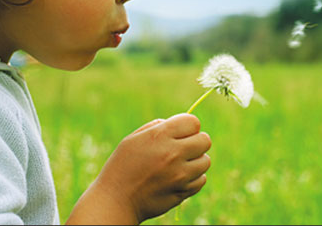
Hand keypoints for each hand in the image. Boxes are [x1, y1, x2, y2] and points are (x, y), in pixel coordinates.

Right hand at [66, 113, 210, 224]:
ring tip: (180, 165)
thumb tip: (179, 124)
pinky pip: (201, 180)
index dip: (189, 126)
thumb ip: (158, 127)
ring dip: (196, 161)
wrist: (115, 200)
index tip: (181, 133)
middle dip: (196, 142)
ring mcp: (180, 174)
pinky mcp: (183, 191)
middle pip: (205, 140)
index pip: (193, 122)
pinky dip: (194, 178)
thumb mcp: (133, 139)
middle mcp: (173, 153)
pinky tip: (179, 178)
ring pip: (206, 161)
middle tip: (184, 148)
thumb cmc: (122, 166)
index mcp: (160, 136)